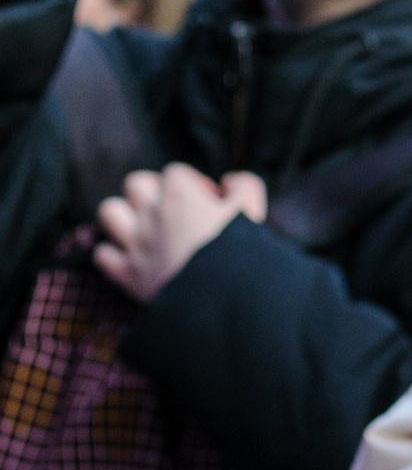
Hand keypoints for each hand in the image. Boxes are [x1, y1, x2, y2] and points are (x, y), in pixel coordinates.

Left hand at [93, 165, 264, 302]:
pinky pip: (102, 254)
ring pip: (109, 211)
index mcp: (179, 196)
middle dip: (153, 191)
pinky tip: (135, 258)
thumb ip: (244, 186)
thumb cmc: (238, 251)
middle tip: (174, 209)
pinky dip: (114, 254)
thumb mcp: (251, 210)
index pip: (176, 173)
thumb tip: (229, 181)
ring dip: (124, 216)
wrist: (219, 297)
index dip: (194, 183)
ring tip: (146, 227)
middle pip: (136, 183)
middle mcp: (151, 215)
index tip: (211, 202)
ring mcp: (134, 243)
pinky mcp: (127, 273)